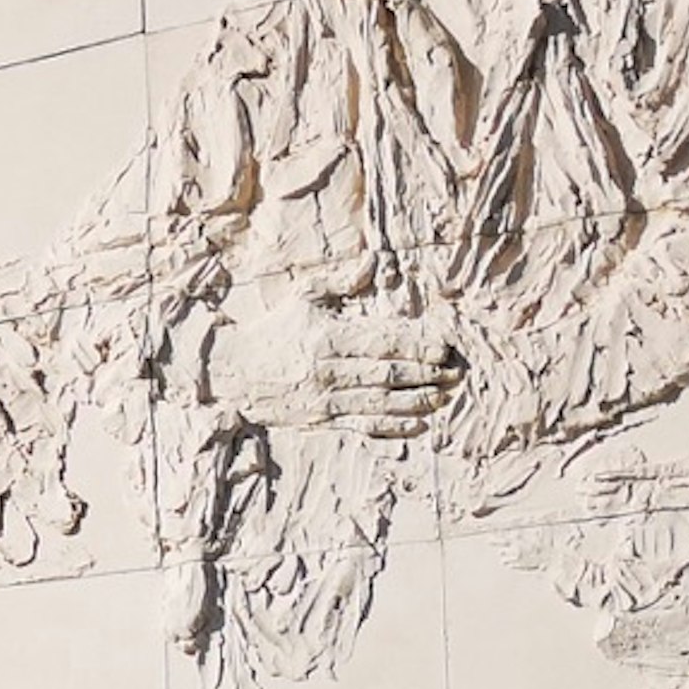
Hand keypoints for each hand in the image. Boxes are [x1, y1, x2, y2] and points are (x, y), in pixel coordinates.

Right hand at [211, 304, 460, 439]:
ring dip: (417, 401)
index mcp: (329, 338)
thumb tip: (374, 261)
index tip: (443, 346)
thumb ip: (341, 281)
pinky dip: (392, 427)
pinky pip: (363, 425)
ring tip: (444, 396)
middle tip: (456, 372)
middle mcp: (330, 371)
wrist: (232, 372)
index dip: (416, 346)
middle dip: (426, 374)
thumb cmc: (273, 330)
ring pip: (381, 403)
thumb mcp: (302, 296)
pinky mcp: (322, 419)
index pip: (382, 343)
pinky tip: (418, 425)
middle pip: (388, 374)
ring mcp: (327, 399)